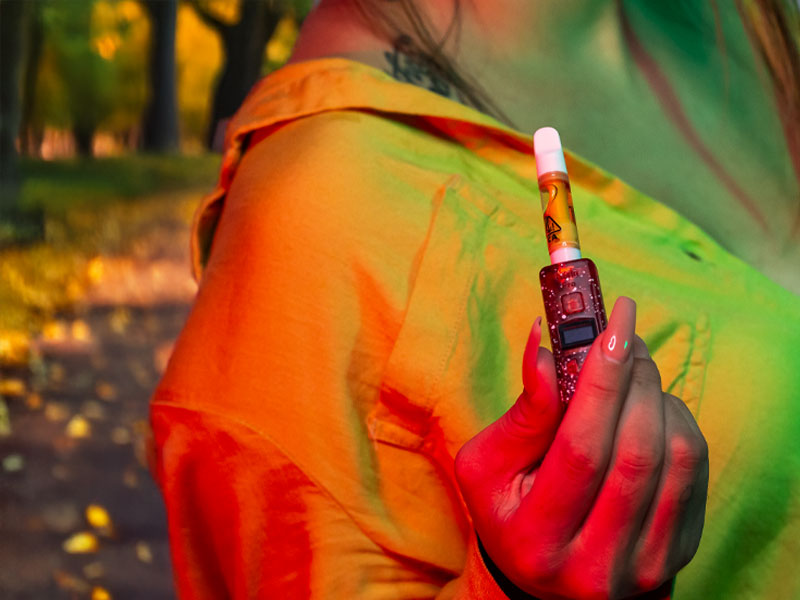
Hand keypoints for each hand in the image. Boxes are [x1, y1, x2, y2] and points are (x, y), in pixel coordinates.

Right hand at [454, 297, 708, 599]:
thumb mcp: (489, 465)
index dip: (601, 381)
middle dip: (634, 378)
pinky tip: (649, 409)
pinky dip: (676, 421)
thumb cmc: (510, 507)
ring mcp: (645, 565)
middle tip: (623, 335)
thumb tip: (544, 348)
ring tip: (632, 371)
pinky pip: (694, 469)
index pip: (581, 450)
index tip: (613, 325)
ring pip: (674, 456)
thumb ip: (522, 413)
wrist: (545, 573)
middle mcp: (595, 565)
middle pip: (635, 451)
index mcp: (536, 539)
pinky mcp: (678, 553)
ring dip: (657, 395)